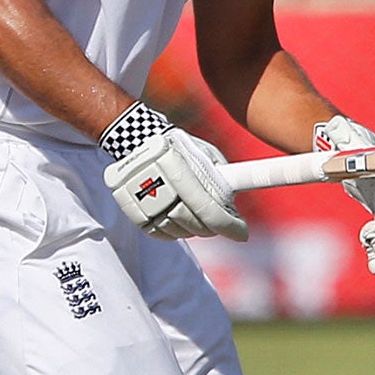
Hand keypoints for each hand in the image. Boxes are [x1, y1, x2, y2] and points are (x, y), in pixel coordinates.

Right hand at [102, 104, 247, 241]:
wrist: (138, 141)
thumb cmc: (178, 147)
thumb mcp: (205, 152)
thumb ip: (221, 175)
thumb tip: (232, 202)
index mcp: (180, 171)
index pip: (210, 212)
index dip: (230, 227)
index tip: (242, 233)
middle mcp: (161, 188)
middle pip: (195, 225)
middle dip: (212, 227)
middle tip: (219, 223)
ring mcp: (144, 201)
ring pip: (176, 232)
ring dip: (190, 229)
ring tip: (195, 217)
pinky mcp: (132, 209)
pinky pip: (156, 232)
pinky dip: (170, 232)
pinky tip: (178, 222)